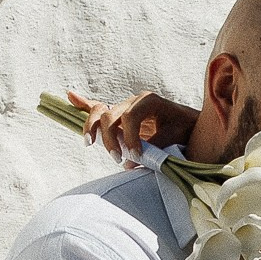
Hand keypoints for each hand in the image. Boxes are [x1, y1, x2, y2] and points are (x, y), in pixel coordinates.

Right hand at [68, 86, 195, 163]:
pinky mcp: (119, 115)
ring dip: (92, 127)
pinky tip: (70, 96)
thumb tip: (131, 163)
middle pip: (110, 114)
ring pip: (100, 111)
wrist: (190, 123)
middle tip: (117, 159)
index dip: (130, 137)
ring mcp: (124, 106)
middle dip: (110, 138)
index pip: (130, 117)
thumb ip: (155, 148)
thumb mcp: (175, 137)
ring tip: (89, 143)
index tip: (135, 156)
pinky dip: (84, 104)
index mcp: (148, 101)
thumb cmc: (184, 128)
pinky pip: (98, 107)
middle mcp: (133, 101)